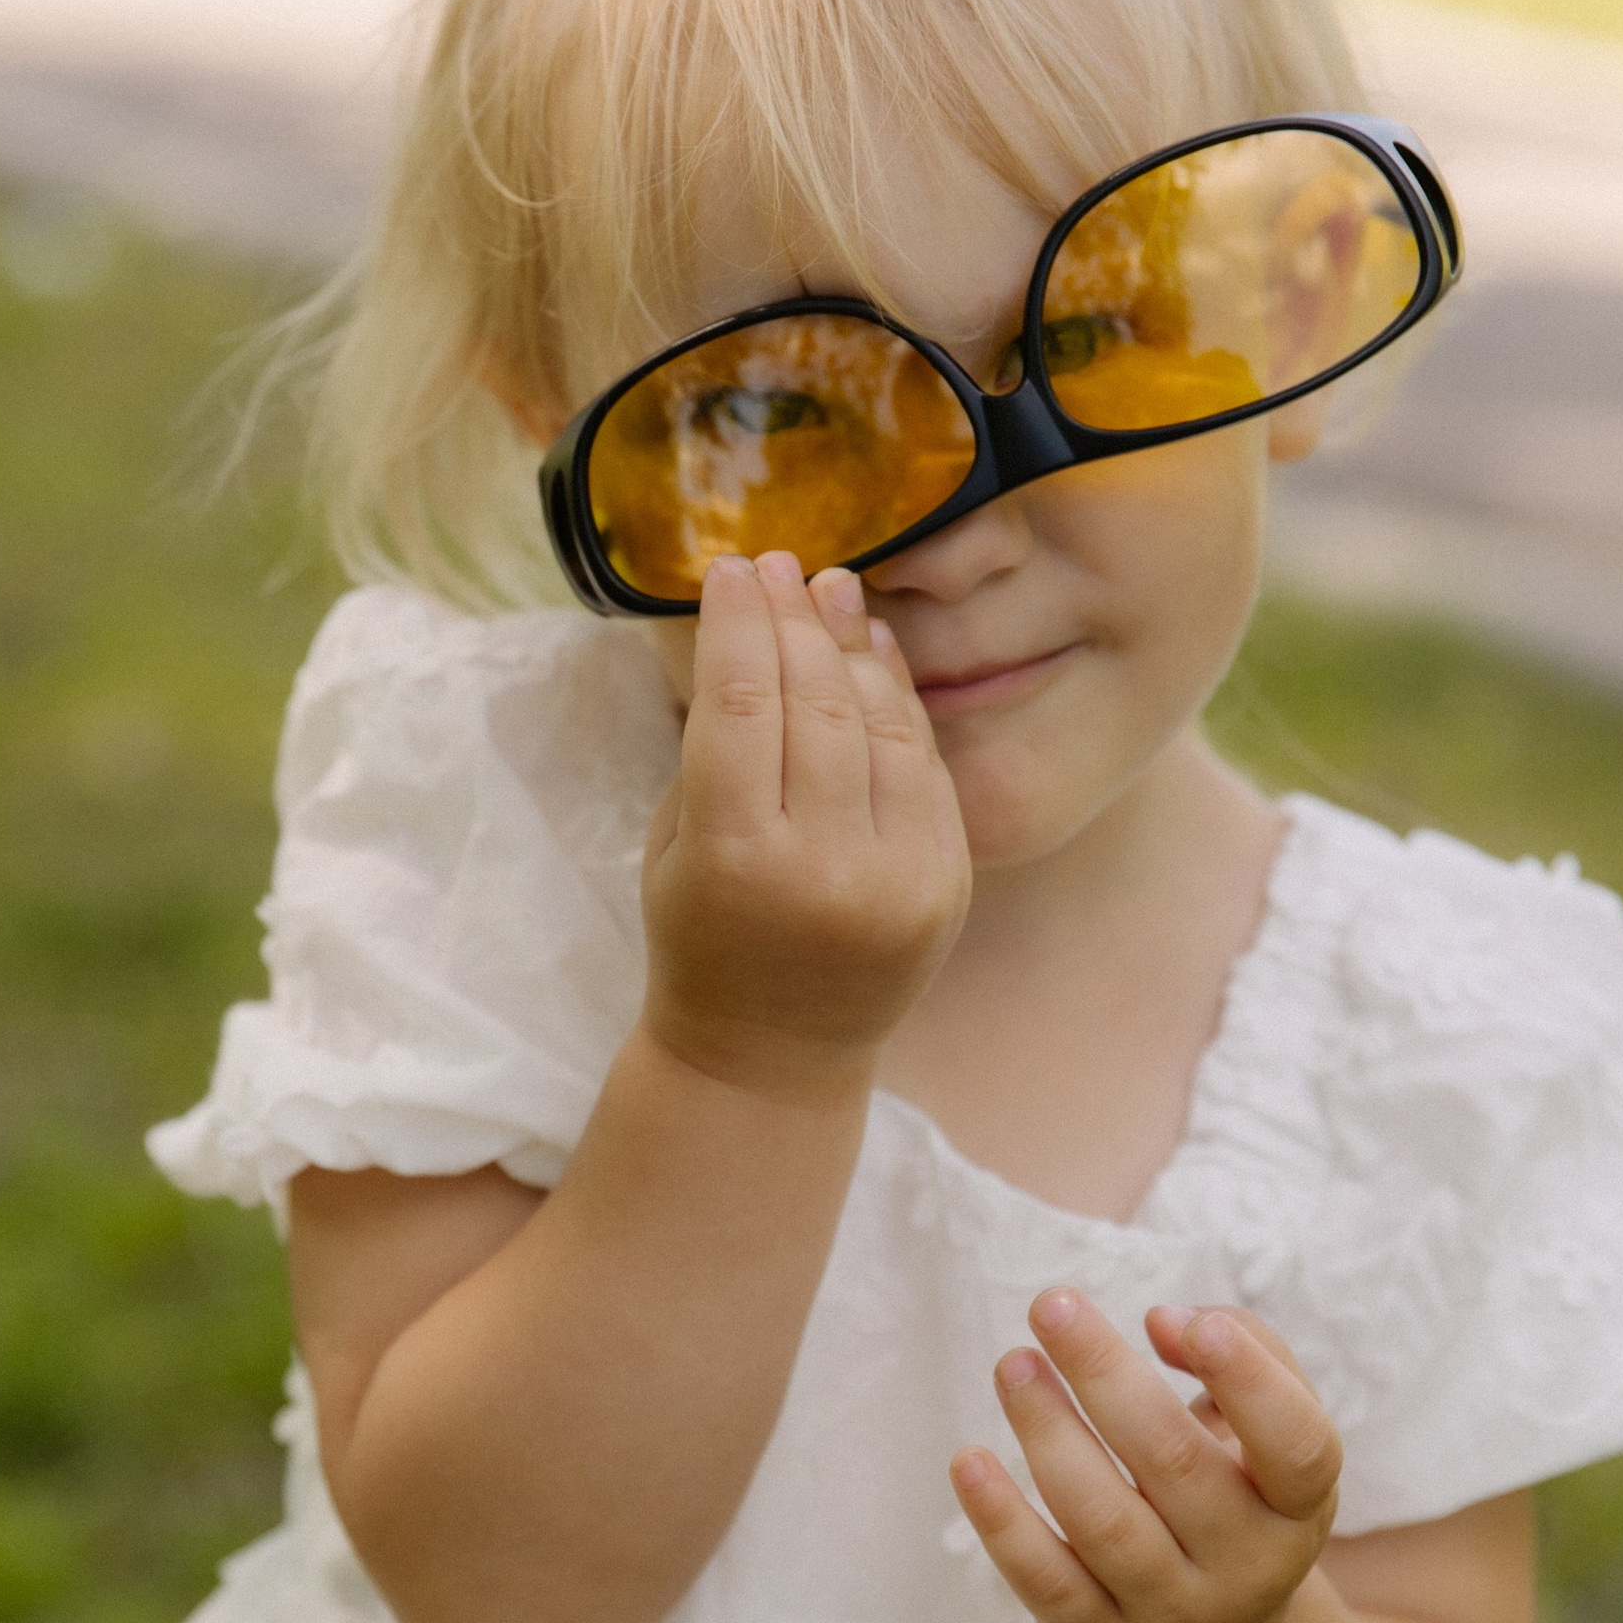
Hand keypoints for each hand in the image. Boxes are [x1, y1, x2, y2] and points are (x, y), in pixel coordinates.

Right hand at [643, 553, 970, 1102]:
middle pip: (818, 705)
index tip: (731, 569)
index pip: (742, 704)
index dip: (738, 624)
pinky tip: (874, 654)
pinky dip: (902, 703)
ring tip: (832, 589)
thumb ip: (715, 749)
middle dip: (795, 622)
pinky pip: (925, 767)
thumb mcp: (675, 847)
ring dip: (855, 648)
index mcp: (736, 859)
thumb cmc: (703, 940)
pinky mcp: (947, 885)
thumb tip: (758, 630)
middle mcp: (826, 868)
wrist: (773, 1058)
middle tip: (781, 564)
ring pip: (882, 726)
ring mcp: (899, 879)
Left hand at [952, 1293, 1341, 1622]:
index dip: (1247, 1380)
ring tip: (1014, 1365)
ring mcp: (1172, 1612)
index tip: (1173, 1318)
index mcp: (1299, 1506)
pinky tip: (969, 1460)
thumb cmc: (1234, 1495)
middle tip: (1051, 1306)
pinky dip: (1002, 1520)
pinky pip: (1045, 1580)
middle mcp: (1248, 1567)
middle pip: (1174, 1463)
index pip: (1295, 1446)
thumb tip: (1161, 1321)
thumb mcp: (1264, 1431)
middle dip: (1103, 1374)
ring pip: (1104, 1521)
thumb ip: (1241, 1347)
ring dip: (1048, 1431)